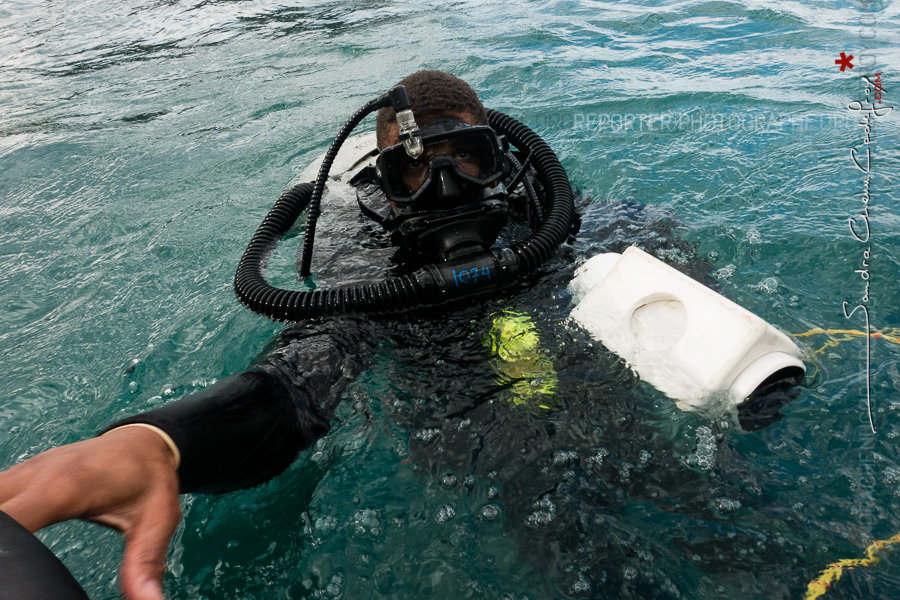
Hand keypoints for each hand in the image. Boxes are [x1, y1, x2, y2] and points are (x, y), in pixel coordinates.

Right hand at [0, 427, 180, 599]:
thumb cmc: (150, 478)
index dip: (3, 551)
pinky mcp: (19, 476)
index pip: (9, 520)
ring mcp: (24, 472)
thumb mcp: (156, 522)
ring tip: (8, 560)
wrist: (144, 441)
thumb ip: (144, 564)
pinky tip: (5, 541)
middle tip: (10, 575)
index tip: (10, 578)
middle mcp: (36, 475)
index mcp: (65, 488)